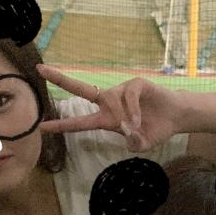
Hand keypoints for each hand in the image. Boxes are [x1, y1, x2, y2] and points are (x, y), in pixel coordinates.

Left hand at [36, 65, 183, 151]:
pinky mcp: (135, 84)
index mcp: (107, 118)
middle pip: (81, 89)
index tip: (43, 127)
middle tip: (39, 69)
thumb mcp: (143, 145)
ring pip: (113, 99)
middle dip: (61, 79)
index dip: (62, 125)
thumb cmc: (156, 129)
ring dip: (125, 115)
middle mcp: (110, 102)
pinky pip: (129, 95)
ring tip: (138, 126)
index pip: (80, 122)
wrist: (176, 117)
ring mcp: (122, 91)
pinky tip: (139, 119)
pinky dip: (133, 109)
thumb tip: (128, 133)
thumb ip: (134, 144)